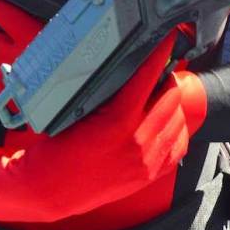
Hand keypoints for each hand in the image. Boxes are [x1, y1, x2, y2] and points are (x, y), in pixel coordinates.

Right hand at [0, 0, 206, 221]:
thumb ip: (106, 93)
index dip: (159, 53)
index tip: (165, 39)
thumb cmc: (55, 148)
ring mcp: (147, 160)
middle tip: (157, 70)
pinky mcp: (150, 174)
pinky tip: (164, 122)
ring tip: (159, 95)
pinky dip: (175, 129)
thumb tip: (125, 68)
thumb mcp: (75, 112)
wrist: (50, 190)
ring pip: (178, 119)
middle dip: (165, 77)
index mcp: (117, 121)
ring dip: (171, 103)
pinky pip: (179, 144)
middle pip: (170, 95)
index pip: (147, 76)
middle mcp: (138, 140)